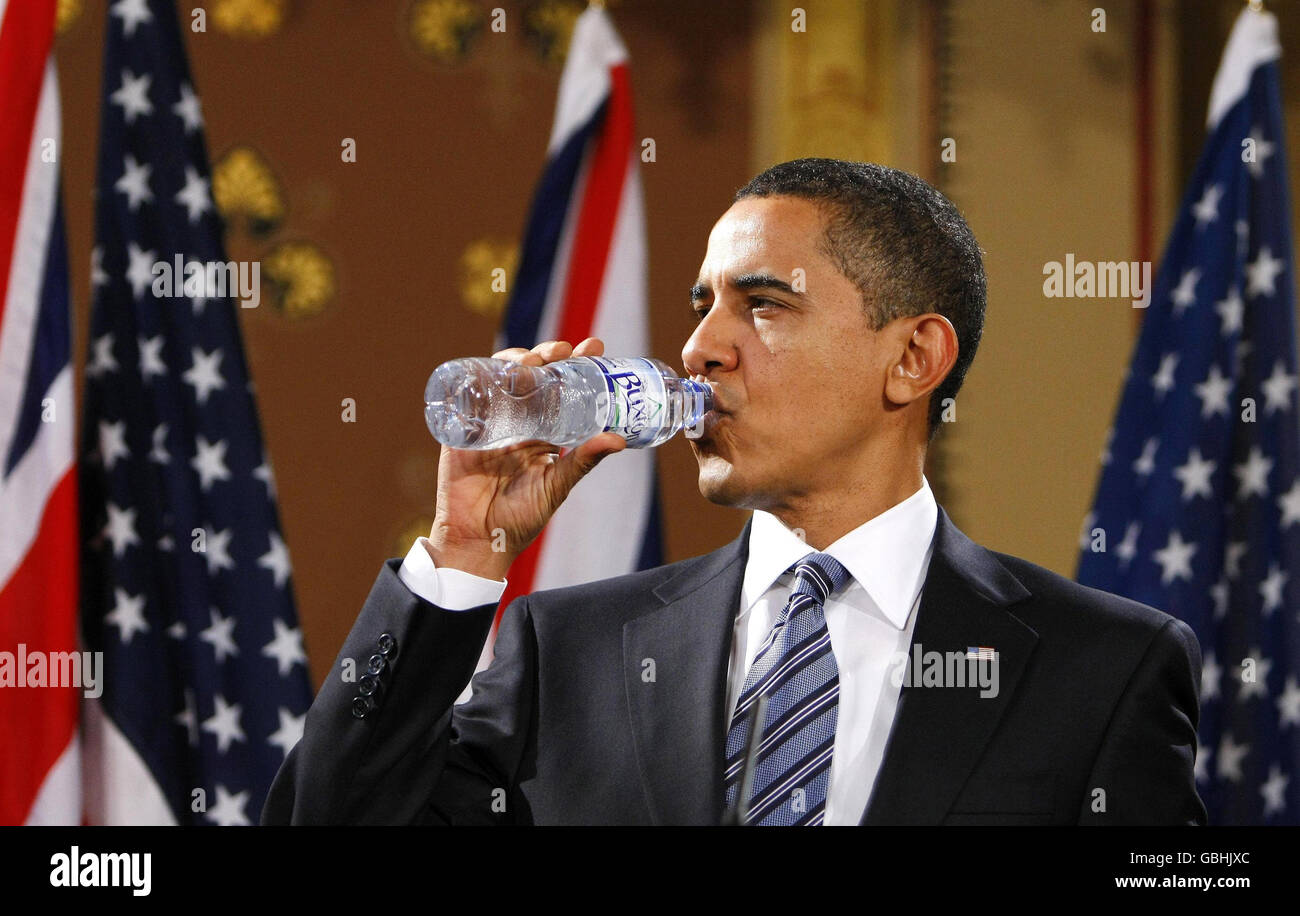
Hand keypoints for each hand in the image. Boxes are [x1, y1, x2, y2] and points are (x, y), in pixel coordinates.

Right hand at [426, 338, 626, 579]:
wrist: (478, 539)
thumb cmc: (521, 518)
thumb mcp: (557, 485)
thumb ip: (583, 461)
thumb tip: (619, 439)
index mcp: (544, 431)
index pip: (563, 389)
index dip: (577, 364)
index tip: (595, 347)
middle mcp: (518, 421)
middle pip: (534, 375)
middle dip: (550, 353)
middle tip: (566, 348)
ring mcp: (490, 421)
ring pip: (503, 378)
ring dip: (518, 360)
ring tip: (535, 359)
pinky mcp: (461, 428)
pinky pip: (468, 395)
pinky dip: (478, 376)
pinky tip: (494, 366)